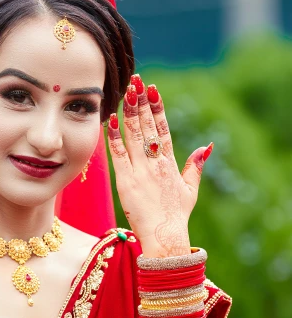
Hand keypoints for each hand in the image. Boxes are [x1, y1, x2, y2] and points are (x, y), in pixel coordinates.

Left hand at [107, 74, 212, 257]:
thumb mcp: (190, 189)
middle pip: (148, 126)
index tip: (153, 89)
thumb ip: (196, 166)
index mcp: (170, 163)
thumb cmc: (176, 215)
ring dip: (130, 112)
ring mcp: (140, 171)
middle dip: (142, 102)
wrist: (164, 237)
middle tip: (137, 81)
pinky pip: (118, 154)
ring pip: (134, 135)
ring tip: (127, 91)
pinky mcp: (126, 181)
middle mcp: (156, 163)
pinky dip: (113, 136)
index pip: (163, 128)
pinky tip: (110, 119)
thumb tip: (208, 146)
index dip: (158, 107)